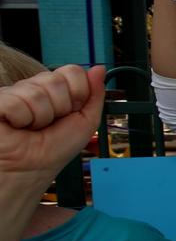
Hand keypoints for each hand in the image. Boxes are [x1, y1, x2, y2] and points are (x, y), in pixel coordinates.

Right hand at [0, 65, 104, 181]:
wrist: (29, 170)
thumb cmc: (52, 150)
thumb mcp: (85, 122)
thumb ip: (94, 95)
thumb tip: (99, 69)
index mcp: (52, 90)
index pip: (73, 72)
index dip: (78, 94)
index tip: (70, 113)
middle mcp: (32, 87)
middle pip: (57, 80)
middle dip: (61, 107)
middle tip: (49, 123)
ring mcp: (12, 93)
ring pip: (38, 92)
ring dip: (41, 117)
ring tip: (32, 127)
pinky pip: (17, 102)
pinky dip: (22, 119)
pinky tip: (16, 126)